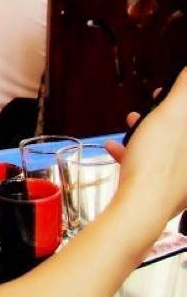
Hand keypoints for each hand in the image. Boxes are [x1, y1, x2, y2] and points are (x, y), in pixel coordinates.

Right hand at [106, 68, 186, 223]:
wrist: (140, 206)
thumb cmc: (158, 164)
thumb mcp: (170, 116)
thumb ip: (184, 90)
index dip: (181, 101)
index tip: (168, 93)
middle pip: (182, 130)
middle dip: (166, 114)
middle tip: (153, 105)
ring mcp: (184, 179)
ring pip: (170, 146)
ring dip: (149, 131)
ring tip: (130, 124)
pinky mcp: (168, 189)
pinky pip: (155, 163)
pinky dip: (137, 152)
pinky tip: (116, 147)